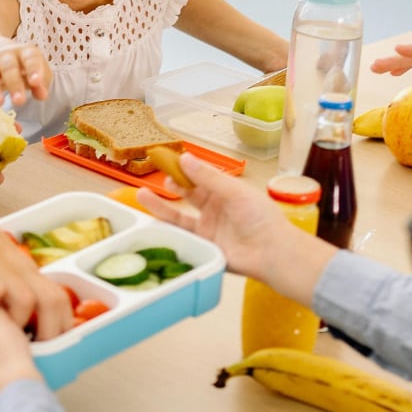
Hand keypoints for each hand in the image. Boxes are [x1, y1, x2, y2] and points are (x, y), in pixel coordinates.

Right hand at [0, 43, 48, 110]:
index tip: (36, 82)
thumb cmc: (23, 68)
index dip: (33, 69)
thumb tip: (42, 95)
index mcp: (24, 53)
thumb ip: (41, 83)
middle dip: (13, 84)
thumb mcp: (37, 72)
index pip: (30, 58)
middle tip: (19, 101)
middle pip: (8, 67)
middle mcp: (5, 56)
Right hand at [0, 176, 73, 336]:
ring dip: (16, 323)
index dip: (60, 326)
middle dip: (48, 333)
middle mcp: (19, 269)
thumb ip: (7, 284)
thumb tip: (12, 316)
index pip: (60, 300)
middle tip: (29, 349)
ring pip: (28, 302)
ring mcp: (0, 266)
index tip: (48, 345)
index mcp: (26, 270)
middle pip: (54, 303)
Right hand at [137, 154, 317, 285]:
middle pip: (188, 195)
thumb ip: (208, 177)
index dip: (184, 168)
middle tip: (156, 175)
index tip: (167, 159)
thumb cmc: (261, 218)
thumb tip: (185, 158)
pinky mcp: (203, 248)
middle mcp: (216, 209)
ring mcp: (208, 229)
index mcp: (227, 192)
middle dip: (172, 185)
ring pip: (179, 216)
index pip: (201, 176)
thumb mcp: (235, 192)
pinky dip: (166, 230)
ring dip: (160, 206)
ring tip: (141, 195)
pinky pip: (181, 237)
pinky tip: (152, 222)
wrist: (271, 253)